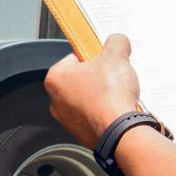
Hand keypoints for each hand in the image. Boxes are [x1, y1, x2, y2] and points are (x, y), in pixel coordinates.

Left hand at [44, 33, 141, 148]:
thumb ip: (115, 42)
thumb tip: (118, 41)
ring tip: (118, 95)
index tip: (105, 60)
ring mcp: (68, 121)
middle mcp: (56, 101)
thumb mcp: (116, 56)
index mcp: (55, 78)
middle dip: (98, 77)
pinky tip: (117, 110)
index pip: (74, 58)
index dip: (93, 57)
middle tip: (113, 77)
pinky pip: (94, 116)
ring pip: (87, 99)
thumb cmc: (110, 96)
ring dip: (101, 96)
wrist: (120, 132)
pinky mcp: (81, 134)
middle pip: (81, 79)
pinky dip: (105, 112)